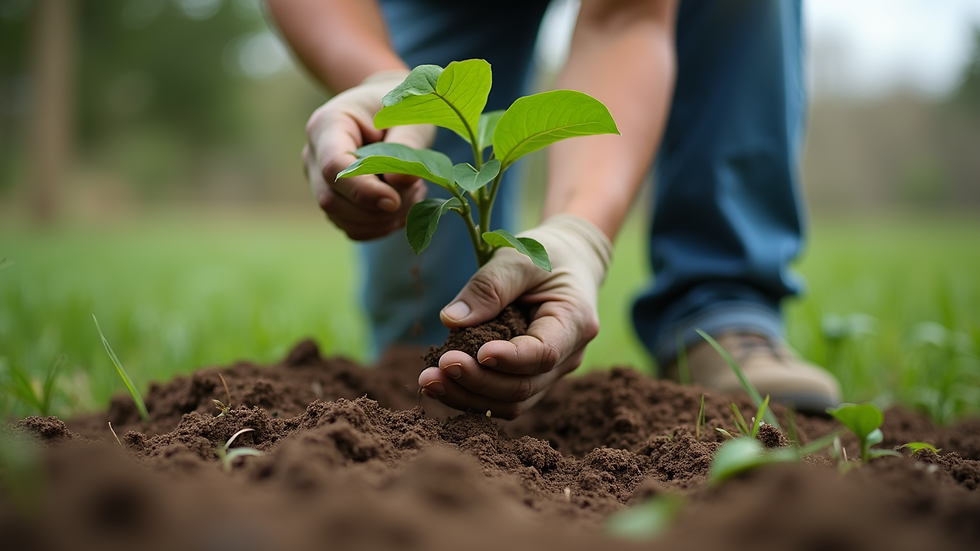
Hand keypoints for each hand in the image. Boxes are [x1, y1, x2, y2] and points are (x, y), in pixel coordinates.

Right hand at [303, 70, 436, 239]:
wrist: (386, 110)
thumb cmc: (399, 109)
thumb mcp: (410, 117)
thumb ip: (406, 146)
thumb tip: (398, 183)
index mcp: (327, 125)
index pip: (333, 166)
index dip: (363, 189)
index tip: (394, 200)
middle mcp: (313, 154)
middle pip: (331, 198)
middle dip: (376, 208)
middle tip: (416, 190)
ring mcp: (318, 180)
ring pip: (340, 217)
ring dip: (382, 219)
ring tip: (413, 194)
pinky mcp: (333, 199)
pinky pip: (350, 227)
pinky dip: (379, 227)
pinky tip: (402, 209)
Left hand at [418, 215, 612, 418]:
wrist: (567, 262)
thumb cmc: (546, 254)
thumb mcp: (520, 257)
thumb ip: (490, 286)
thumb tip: (451, 320)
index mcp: (574, 322)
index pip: (543, 354)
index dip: (509, 359)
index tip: (477, 353)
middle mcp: (568, 356)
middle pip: (523, 386)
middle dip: (478, 381)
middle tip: (440, 365)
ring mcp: (550, 373)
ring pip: (512, 402)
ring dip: (467, 396)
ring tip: (429, 380)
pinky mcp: (529, 378)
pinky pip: (501, 399)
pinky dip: (469, 396)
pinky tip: (439, 383)